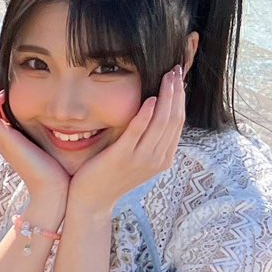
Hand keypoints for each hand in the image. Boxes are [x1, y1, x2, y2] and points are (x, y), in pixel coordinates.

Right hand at [0, 83, 68, 205]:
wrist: (53, 191)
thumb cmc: (59, 172)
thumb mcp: (56, 146)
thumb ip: (56, 131)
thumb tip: (71, 118)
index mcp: (12, 139)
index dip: (1, 95)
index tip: (16, 82)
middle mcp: (3, 138)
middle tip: (8, 76)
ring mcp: (2, 139)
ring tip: (4, 80)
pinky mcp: (4, 140)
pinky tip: (6, 94)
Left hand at [69, 66, 183, 214]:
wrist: (91, 202)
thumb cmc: (110, 176)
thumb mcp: (136, 157)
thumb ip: (147, 139)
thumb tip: (154, 111)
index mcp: (163, 158)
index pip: (178, 122)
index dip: (180, 98)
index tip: (178, 78)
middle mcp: (157, 159)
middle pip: (174, 119)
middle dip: (177, 92)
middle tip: (175, 70)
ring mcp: (141, 159)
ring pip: (161, 122)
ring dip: (166, 97)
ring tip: (167, 76)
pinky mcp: (122, 157)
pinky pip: (137, 132)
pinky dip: (146, 115)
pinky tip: (150, 99)